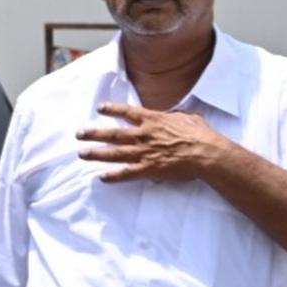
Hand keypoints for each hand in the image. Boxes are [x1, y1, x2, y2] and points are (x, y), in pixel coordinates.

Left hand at [77, 102, 227, 182]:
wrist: (207, 153)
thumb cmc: (201, 134)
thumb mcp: (187, 116)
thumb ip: (173, 115)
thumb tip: (169, 114)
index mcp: (153, 120)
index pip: (127, 112)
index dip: (112, 110)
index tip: (100, 109)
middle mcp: (144, 135)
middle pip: (113, 134)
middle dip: (94, 134)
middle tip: (79, 134)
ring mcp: (144, 153)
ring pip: (114, 153)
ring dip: (96, 154)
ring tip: (81, 154)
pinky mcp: (148, 169)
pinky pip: (126, 173)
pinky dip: (113, 176)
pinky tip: (101, 177)